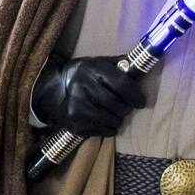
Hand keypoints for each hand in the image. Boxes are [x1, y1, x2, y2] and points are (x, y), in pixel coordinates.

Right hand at [32, 54, 146, 136]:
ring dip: (118, 120)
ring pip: (111, 119)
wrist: (53, 89)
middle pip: (116, 104)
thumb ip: (119, 64)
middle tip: (126, 109)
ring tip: (116, 115)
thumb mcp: (98, 63)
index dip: (135, 95)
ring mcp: (76, 105)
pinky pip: (101, 130)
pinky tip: (107, 123)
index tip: (140, 102)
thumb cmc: (84, 75)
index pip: (121, 84)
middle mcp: (82, 86)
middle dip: (126, 109)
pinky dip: (109, 129)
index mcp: (91, 69)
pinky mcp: (74, 121)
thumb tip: (140, 66)